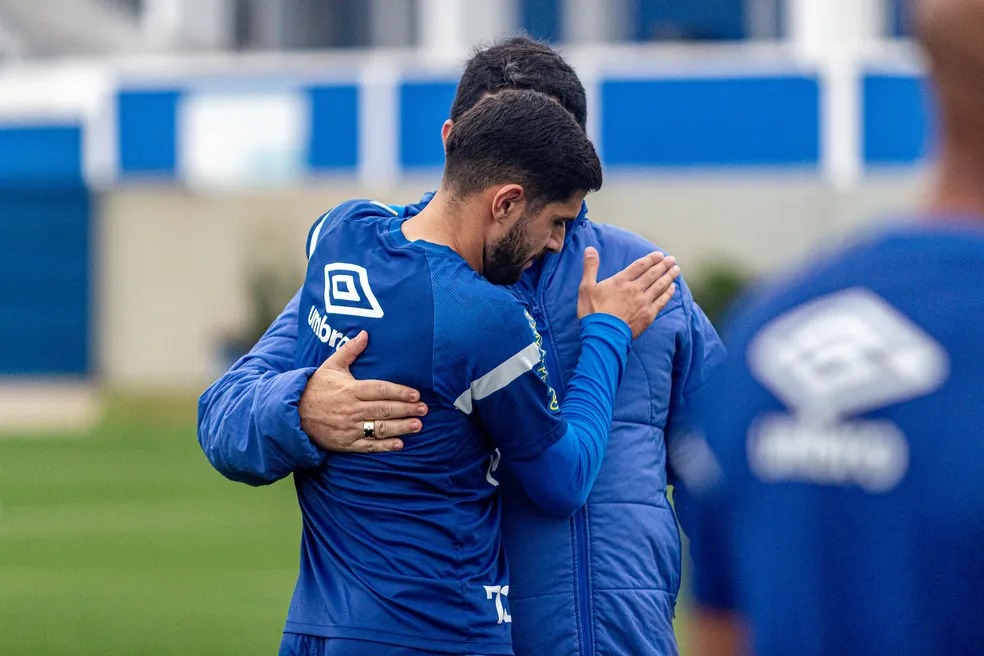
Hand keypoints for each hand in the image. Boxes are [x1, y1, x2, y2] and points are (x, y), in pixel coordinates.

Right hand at [298, 331, 426, 453]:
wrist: (292, 413)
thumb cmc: (315, 387)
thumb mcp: (331, 366)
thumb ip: (350, 351)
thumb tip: (365, 333)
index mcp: (350, 389)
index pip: (380, 390)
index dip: (399, 392)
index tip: (416, 394)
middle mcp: (351, 409)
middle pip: (383, 409)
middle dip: (406, 409)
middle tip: (424, 409)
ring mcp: (348, 427)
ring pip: (378, 428)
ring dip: (400, 427)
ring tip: (418, 426)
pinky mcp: (344, 443)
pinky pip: (367, 445)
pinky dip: (384, 446)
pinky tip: (399, 444)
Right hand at [577, 247, 679, 337]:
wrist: (603, 335)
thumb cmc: (593, 312)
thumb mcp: (586, 287)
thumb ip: (590, 267)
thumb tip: (590, 249)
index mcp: (621, 281)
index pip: (639, 266)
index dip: (650, 259)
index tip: (659, 255)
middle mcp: (635, 289)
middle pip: (653, 274)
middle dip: (663, 265)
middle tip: (672, 259)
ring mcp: (643, 302)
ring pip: (660, 286)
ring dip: (669, 277)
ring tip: (676, 270)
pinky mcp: (648, 315)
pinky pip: (661, 301)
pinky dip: (668, 293)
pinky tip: (672, 288)